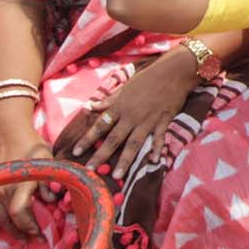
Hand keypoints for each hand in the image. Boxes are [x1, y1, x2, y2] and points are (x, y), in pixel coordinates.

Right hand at [0, 119, 52, 237]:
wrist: (6, 131)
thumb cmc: (30, 144)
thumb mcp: (47, 160)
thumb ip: (49, 181)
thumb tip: (53, 202)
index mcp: (20, 183)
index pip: (20, 214)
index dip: (30, 227)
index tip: (40, 233)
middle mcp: (2, 189)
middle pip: (9, 221)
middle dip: (22, 233)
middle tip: (33, 239)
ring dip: (8, 231)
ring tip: (19, 237)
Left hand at [53, 54, 190, 175]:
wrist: (172, 73)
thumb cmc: (147, 78)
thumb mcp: (124, 87)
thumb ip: (108, 100)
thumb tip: (89, 107)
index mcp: (120, 107)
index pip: (100, 125)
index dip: (87, 138)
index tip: (75, 151)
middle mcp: (131, 116)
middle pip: (113, 139)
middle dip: (101, 155)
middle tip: (90, 170)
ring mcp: (147, 120)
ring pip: (133, 144)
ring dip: (124, 161)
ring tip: (116, 175)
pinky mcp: (163, 122)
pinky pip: (158, 139)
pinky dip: (156, 150)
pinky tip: (153, 162)